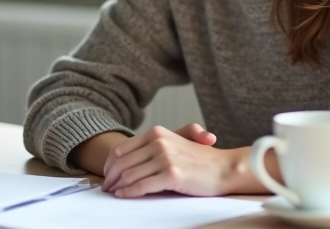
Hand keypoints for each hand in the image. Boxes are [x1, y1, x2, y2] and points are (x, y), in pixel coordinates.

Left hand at [101, 123, 235, 197]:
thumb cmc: (200, 159)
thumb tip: (124, 159)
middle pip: (122, 163)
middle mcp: (159, 142)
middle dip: (110, 177)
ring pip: (129, 175)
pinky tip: (124, 196)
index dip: (109, 164)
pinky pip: (142, 186)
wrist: (224, 167)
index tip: (107, 174)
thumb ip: (152, 146)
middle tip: (106, 187)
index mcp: (157, 132)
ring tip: (113, 193)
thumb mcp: (175, 142)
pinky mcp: (171, 175)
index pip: (121, 149)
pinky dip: (129, 193)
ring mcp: (165, 158)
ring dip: (118, 186)